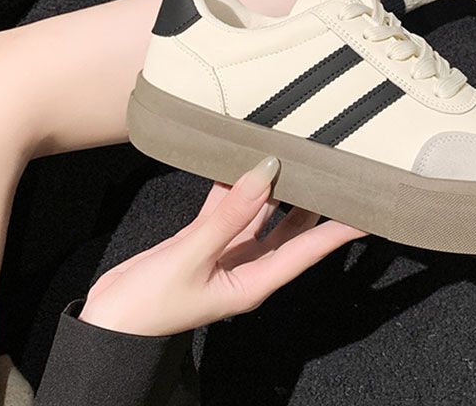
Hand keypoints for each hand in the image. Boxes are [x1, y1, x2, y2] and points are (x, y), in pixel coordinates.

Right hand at [79, 157, 364, 335]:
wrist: (106, 323)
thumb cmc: (149, 306)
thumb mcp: (192, 257)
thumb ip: (230, 214)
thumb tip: (267, 171)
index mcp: (256, 280)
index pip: (310, 249)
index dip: (341, 230)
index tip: (370, 210)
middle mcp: (250, 264)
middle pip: (293, 227)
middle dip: (313, 200)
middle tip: (334, 167)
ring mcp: (227, 251)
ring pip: (262, 212)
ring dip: (274, 186)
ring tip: (293, 152)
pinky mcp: (204, 240)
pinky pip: (228, 206)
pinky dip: (233, 184)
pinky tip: (240, 158)